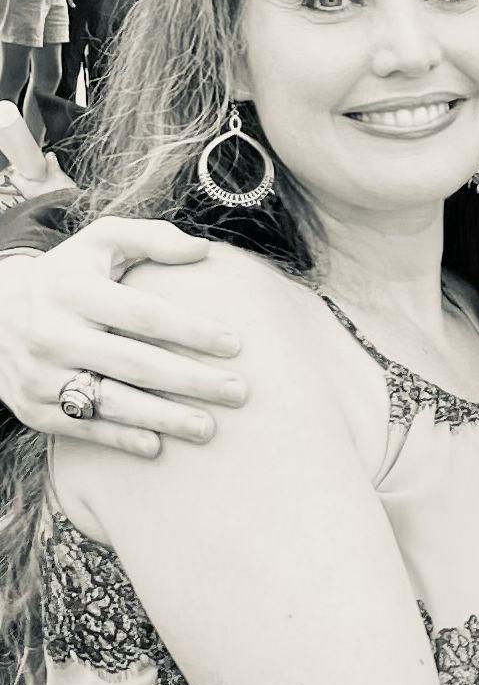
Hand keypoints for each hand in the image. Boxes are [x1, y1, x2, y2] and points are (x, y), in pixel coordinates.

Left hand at [0, 149, 70, 204]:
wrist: (73, 208)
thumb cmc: (63, 194)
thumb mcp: (58, 176)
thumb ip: (52, 164)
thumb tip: (49, 155)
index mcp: (27, 189)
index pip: (15, 176)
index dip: (20, 168)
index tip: (27, 163)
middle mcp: (28, 196)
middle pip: (23, 181)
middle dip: (30, 173)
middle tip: (38, 167)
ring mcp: (35, 200)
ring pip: (32, 187)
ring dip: (38, 180)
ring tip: (47, 174)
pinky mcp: (43, 202)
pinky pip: (39, 192)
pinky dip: (43, 186)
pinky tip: (52, 183)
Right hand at [0, 219, 245, 455]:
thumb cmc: (70, 274)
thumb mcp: (101, 241)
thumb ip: (152, 238)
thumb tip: (202, 249)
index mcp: (72, 290)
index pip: (144, 314)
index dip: (192, 331)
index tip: (236, 346)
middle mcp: (51, 334)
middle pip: (134, 364)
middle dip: (191, 381)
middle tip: (238, 392)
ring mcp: (39, 375)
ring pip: (110, 402)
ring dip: (163, 418)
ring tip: (208, 428)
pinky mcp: (32, 408)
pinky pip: (81, 428)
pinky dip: (119, 438)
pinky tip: (157, 446)